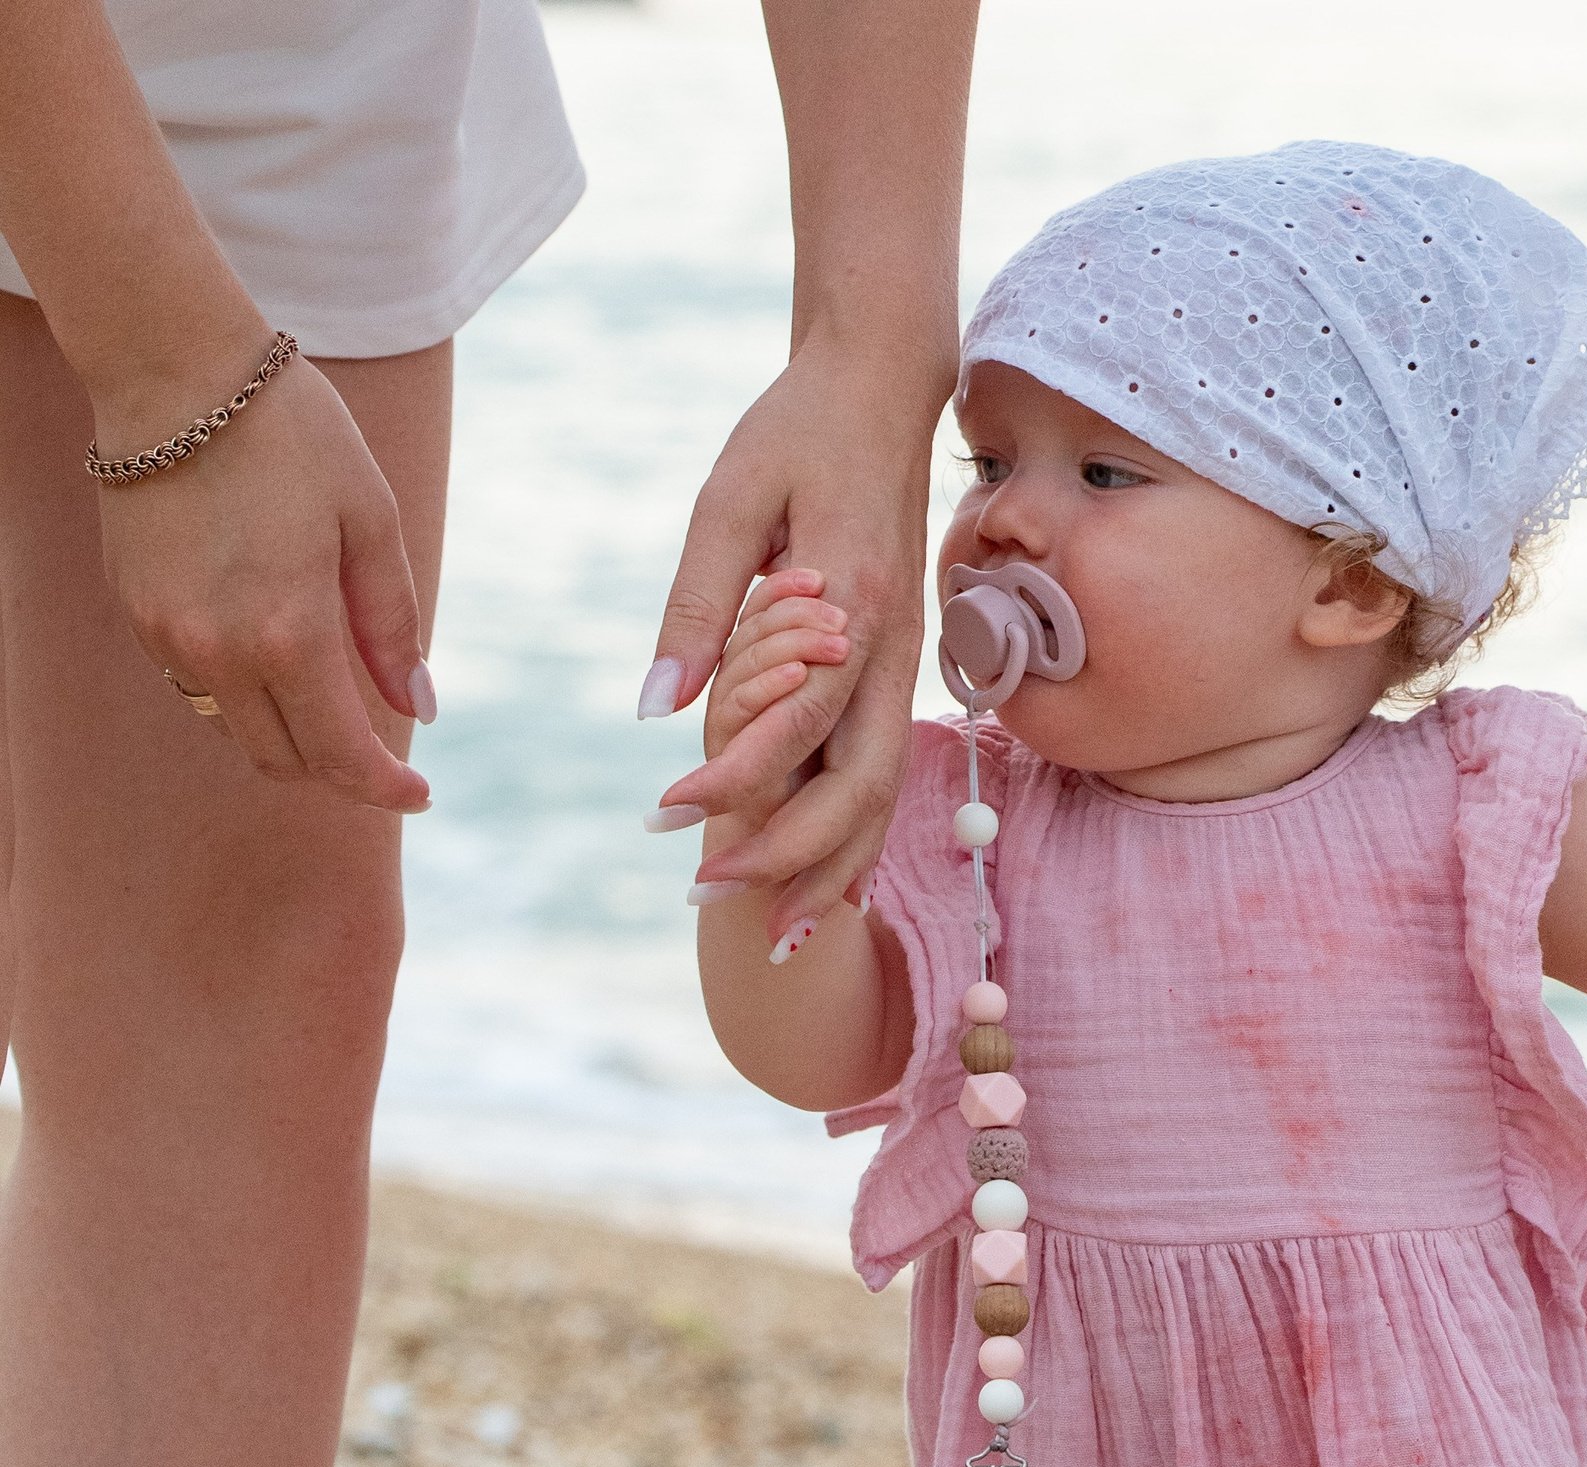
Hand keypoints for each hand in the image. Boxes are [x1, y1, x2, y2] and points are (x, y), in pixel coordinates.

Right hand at [96, 343, 431, 810]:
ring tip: (337, 707)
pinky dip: (245, 694)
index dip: (385, 788)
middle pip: (284, 758)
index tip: (421, 795)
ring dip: (290, 737)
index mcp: (286, 631)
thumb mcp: (373, 522)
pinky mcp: (135, 610)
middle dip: (340, 772)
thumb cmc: (293, 435)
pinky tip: (277, 655)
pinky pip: (197, 686)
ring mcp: (165, 634)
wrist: (175, 369)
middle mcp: (216, 648)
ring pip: (234, 731)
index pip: (339, 754)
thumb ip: (392, 627)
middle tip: (387, 758)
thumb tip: (418, 709)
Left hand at [643, 340, 937, 943]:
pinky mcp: (900, 662)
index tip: (666, 816)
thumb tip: (652, 708)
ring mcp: (906, 660)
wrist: (882, 385)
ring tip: (776, 933)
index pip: (793, 721)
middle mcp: (891, 646)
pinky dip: (859, 833)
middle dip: (789, 855)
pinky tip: (828, 882)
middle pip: (859, 785)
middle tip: (709, 895)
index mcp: (848, 605)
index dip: (733, 780)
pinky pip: (887, 766)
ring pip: (885, 791)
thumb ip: (695, 604)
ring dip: (832, 866)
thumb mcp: (726, 499)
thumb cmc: (796, 431)